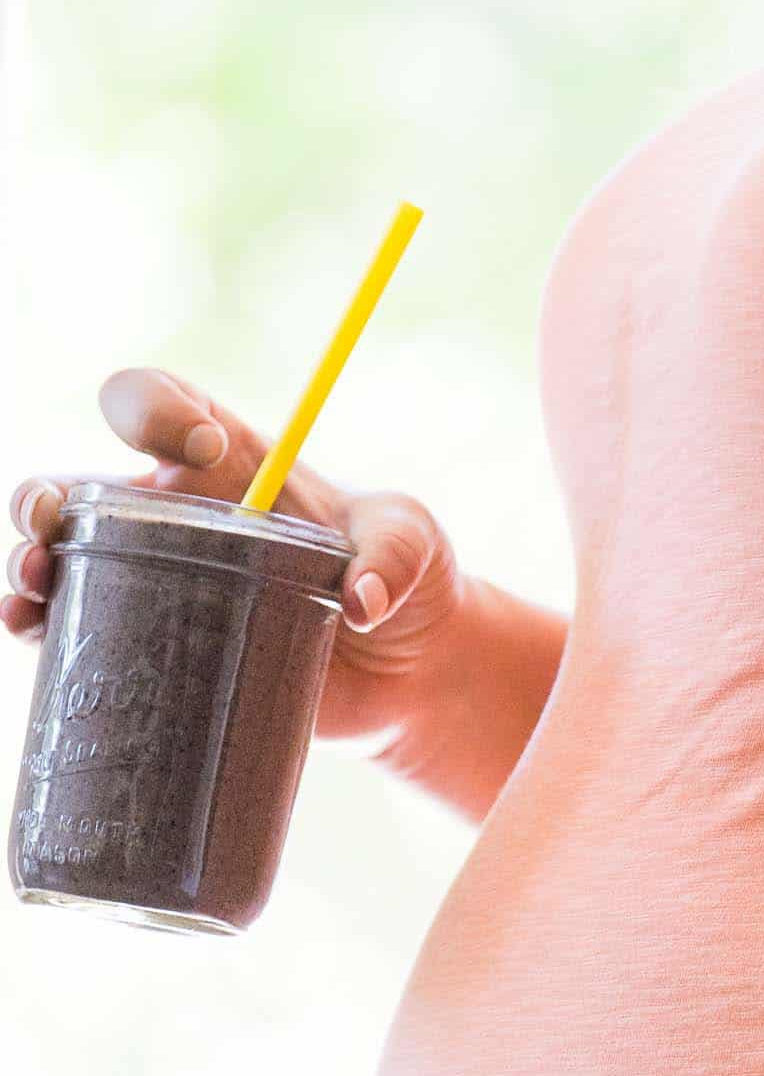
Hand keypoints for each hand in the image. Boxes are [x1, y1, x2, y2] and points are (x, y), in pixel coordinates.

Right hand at [1, 366, 464, 744]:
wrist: (408, 669)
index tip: (203, 448)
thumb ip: (393, 553)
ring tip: (32, 579)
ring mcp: (159, 582)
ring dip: (31, 559)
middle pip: (84, 484)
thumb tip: (360, 600)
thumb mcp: (413, 546)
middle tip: (51, 519)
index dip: (161, 410)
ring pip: (64, 556)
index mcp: (232, 465)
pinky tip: (28, 626)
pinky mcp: (159, 648)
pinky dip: (40, 623)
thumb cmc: (407, 581)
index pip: (168, 406)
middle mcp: (179, 517)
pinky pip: (80, 628)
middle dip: (50, 493)